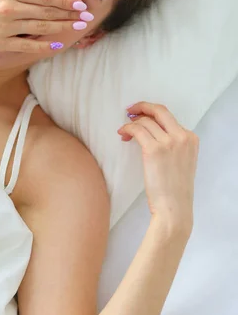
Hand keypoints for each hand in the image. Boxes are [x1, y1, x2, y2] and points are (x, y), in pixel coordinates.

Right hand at [0, 0, 87, 52]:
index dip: (65, 0)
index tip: (80, 4)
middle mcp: (10, 8)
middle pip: (47, 12)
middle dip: (69, 15)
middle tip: (87, 18)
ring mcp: (5, 27)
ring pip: (41, 28)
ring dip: (62, 28)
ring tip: (78, 29)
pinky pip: (27, 45)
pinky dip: (43, 45)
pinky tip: (56, 45)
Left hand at [117, 102, 199, 233]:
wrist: (174, 207)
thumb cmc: (175, 190)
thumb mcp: (183, 162)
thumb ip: (174, 145)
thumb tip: (153, 133)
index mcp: (191, 138)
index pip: (169, 117)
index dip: (152, 114)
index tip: (141, 115)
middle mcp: (182, 136)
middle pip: (159, 111)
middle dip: (143, 106)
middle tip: (131, 110)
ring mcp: (168, 142)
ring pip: (145, 121)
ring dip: (132, 123)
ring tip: (124, 131)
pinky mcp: (153, 149)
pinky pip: (137, 130)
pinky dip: (127, 129)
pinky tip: (123, 135)